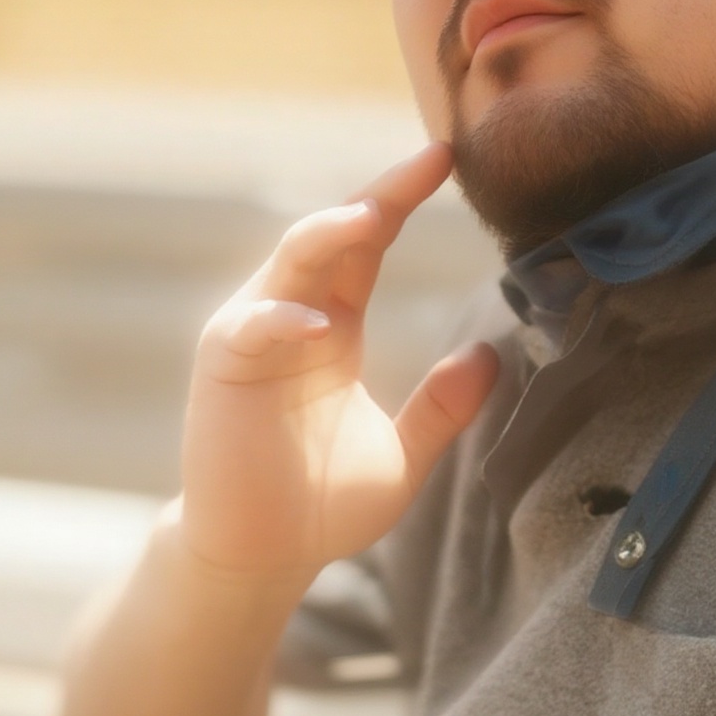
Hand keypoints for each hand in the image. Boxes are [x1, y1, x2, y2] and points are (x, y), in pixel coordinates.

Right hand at [178, 141, 497, 586]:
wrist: (262, 557)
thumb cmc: (323, 506)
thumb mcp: (404, 455)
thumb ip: (444, 407)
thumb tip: (493, 354)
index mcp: (335, 326)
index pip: (368, 245)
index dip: (401, 199)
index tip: (446, 159)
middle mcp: (294, 317)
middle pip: (333, 234)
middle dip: (378, 195)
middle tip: (430, 160)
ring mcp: (254, 338)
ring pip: (286, 263)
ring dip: (325, 236)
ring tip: (371, 219)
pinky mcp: (222, 370)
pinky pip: (248, 328)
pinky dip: (280, 320)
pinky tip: (320, 328)